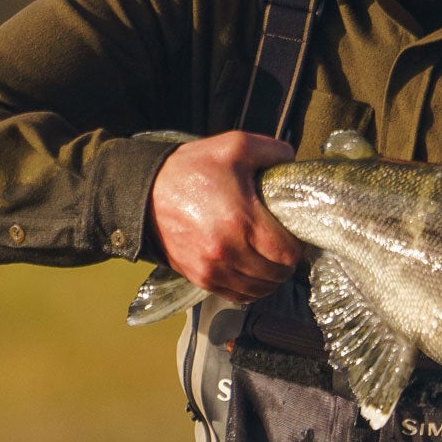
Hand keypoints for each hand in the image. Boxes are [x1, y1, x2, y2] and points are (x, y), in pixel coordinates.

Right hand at [147, 131, 301, 301]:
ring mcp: (212, 269)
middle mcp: (228, 252)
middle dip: (286, 262)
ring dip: (270, 278)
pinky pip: (236, 296)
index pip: (288, 254)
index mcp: (242, 221)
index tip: (294, 234)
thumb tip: (292, 160)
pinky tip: (252, 273)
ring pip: (258, 290)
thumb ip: (272, 150)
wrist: (144, 192)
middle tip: (284, 245)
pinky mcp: (199, 278)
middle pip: (276, 275)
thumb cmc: (191, 168)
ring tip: (269, 260)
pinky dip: (250, 289)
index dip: (298, 246)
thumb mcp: (235, 146)